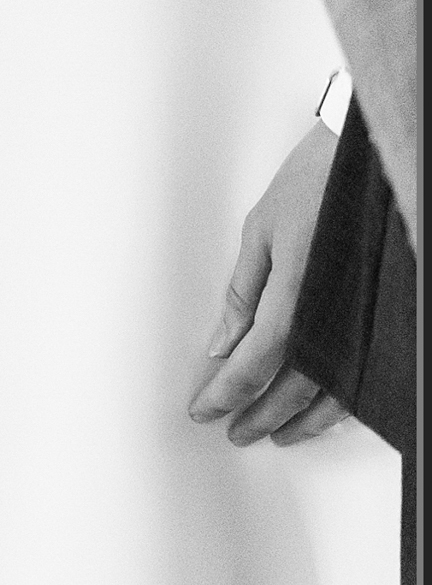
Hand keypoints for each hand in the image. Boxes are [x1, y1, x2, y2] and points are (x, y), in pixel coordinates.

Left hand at [188, 120, 350, 445]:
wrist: (370, 152)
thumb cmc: (315, 182)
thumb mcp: (262, 231)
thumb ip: (242, 293)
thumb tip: (220, 343)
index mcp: (297, 290)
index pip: (256, 360)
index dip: (228, 391)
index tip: (204, 410)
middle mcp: (335, 312)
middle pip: (296, 384)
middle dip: (260, 412)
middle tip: (233, 431)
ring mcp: (362, 317)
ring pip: (337, 388)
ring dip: (304, 416)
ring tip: (277, 432)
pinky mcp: (380, 313)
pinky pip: (361, 369)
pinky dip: (340, 395)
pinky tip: (325, 407)